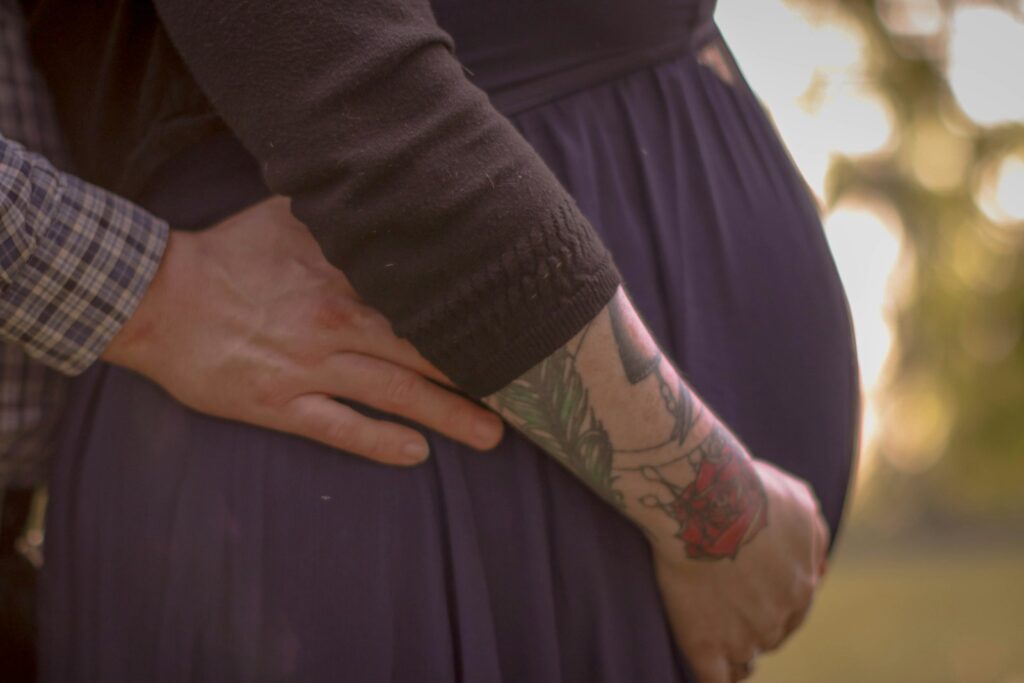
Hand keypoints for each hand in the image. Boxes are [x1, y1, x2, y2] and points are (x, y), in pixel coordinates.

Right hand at [102, 197, 502, 464]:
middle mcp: (337, 325)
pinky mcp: (278, 404)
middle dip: (478, 373)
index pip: (423, 301)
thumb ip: (338, 214)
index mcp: (343, 280)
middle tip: (529, 393)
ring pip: (393, 394)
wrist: (155, 297)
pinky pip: (338, 427)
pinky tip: (417, 455)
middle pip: (422, 353)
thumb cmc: (224, 254)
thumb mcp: (286, 217)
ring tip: (493, 434)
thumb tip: (384, 188)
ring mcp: (309, 369)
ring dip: (447, 414)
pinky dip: (379, 441)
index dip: (472, 317)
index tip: (515, 330)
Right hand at [652, 460, 828, 682]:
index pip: (794, 609)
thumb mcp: (796, 499)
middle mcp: (781, 615)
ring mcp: (745, 635)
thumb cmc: (745, 488)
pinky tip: (700, 661)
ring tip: (711, 640)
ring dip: (732, 653)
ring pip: (744, 662)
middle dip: (753, 628)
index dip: (772, 605)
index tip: (750, 597)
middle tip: (726, 614)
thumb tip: (819, 561)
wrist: (705, 501)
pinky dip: (709, 676)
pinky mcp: (706, 644)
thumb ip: (812, 532)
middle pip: (771, 636)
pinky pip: (714, 680)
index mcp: (804, 582)